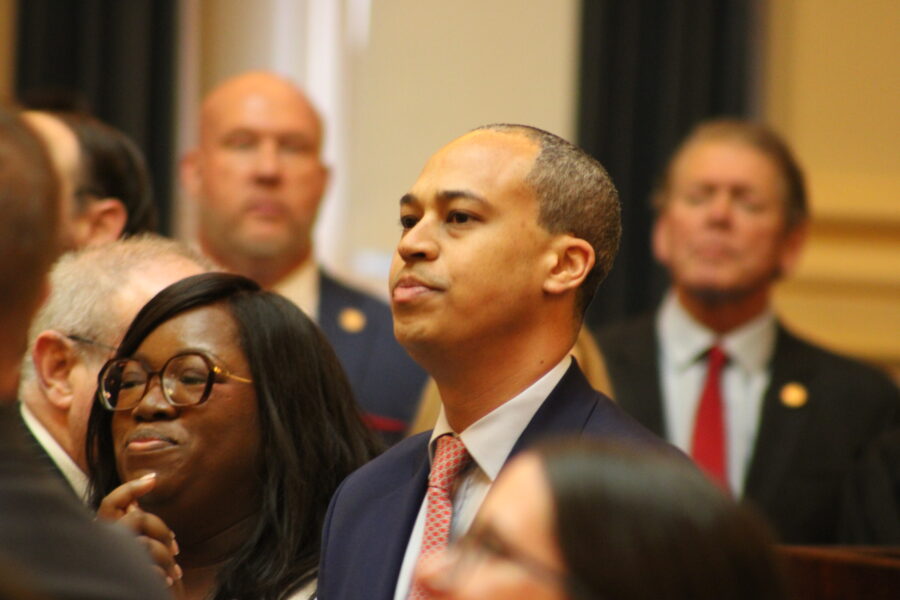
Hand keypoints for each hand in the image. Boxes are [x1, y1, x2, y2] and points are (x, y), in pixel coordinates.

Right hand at [97, 473, 182, 588]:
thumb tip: (140, 494)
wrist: (123, 599)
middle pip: (137, 519)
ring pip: (144, 543)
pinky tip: (167, 581)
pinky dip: (160, 573)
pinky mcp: (118, 577)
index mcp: (100, 533)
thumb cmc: (129, 575)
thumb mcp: (129, 544)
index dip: (130, 488)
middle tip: (176, 547)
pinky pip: (145, 568)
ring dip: (166, 556)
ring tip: (175, 572)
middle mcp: (99, 543)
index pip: (111, 503)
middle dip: (162, 530)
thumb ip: (130, 523)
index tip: (153, 479)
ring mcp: (107, 559)